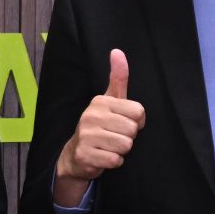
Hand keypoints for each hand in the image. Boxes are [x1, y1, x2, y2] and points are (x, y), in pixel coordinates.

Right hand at [54, 48, 144, 204]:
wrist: (75, 155)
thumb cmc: (98, 126)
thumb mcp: (109, 100)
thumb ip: (118, 78)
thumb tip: (118, 51)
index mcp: (100, 101)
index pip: (139, 112)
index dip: (136, 121)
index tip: (122, 122)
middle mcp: (91, 116)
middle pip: (133, 129)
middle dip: (128, 137)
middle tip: (114, 136)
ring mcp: (86, 136)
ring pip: (126, 145)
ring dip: (121, 150)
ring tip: (109, 146)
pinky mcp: (85, 155)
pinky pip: (116, 160)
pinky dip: (113, 162)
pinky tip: (103, 156)